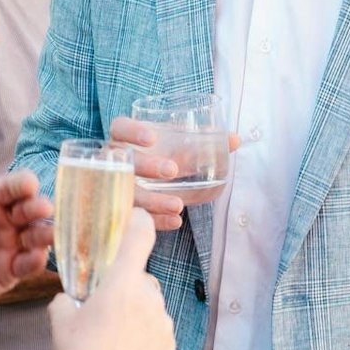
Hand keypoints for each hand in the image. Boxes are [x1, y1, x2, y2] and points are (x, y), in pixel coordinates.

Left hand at [0, 170, 54, 312]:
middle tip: (44, 208)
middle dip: (39, 207)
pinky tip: (37, 257)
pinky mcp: (12, 269)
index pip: (11, 187)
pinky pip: (29, 264)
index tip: (29, 183)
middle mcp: (7, 218)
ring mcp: (12, 243)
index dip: (22, 184)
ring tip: (50, 233)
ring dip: (46, 233)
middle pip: (30, 208)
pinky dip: (36, 260)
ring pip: (37, 235)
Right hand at [49, 210, 174, 349]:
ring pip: (151, 304)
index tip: (136, 219)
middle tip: (105, 309)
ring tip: (114, 338)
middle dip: (125, 287)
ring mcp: (163, 322)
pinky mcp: (170, 346)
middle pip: (140, 277)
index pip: (140, 236)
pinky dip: (146, 333)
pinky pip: (159, 328)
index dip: (139, 222)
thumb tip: (69, 296)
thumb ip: (66, 298)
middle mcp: (149, 297)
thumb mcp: (59, 320)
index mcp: (122, 284)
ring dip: (137, 312)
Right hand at [109, 117, 242, 231]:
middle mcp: (116, 162)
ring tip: (178, 205)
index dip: (132, 131)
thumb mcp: (175, 147)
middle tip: (173, 170)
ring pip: (127, 194)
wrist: (138, 187)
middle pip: (124, 161)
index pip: (119, 129)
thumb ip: (202, 142)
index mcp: (124, 140)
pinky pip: (135, 218)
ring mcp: (114, 188)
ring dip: (153, 199)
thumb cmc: (158, 159)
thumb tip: (236, 140)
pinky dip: (156, 220)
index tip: (152, 137)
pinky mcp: (120, 211)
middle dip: (147, 165)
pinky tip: (175, 221)